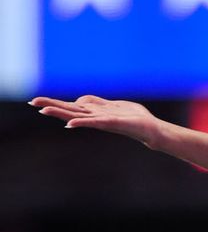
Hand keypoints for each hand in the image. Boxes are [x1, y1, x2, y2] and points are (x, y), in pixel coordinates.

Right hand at [30, 95, 161, 146]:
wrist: (152, 130)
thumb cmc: (135, 119)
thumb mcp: (113, 106)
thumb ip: (98, 103)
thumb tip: (81, 100)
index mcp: (95, 112)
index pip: (71, 106)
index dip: (55, 103)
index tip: (37, 101)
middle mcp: (96, 117)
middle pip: (70, 110)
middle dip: (51, 106)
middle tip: (32, 103)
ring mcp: (102, 120)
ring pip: (77, 115)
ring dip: (60, 113)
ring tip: (43, 110)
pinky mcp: (112, 123)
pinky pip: (94, 122)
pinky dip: (81, 122)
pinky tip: (69, 124)